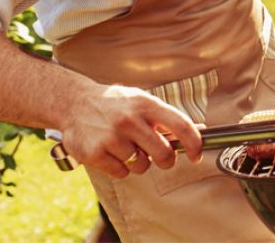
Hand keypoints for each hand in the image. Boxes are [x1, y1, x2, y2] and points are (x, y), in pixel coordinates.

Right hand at [60, 84, 202, 178]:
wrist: (74, 103)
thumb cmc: (116, 104)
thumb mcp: (142, 101)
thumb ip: (167, 117)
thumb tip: (200, 130)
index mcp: (146, 104)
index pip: (181, 125)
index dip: (194, 143)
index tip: (197, 155)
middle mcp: (130, 120)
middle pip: (163, 153)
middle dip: (166, 160)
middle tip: (160, 157)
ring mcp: (111, 137)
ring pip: (142, 165)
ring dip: (139, 162)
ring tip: (127, 147)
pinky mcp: (95, 153)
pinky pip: (122, 173)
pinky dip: (121, 168)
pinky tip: (113, 153)